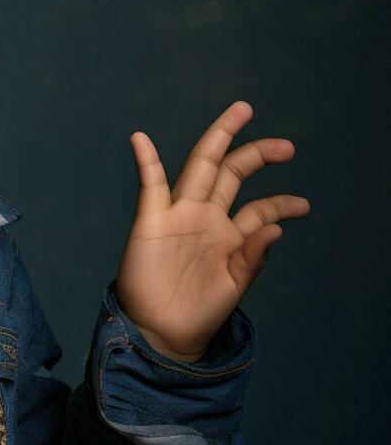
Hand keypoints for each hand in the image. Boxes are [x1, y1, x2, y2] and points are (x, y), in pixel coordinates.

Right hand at [114, 101, 309, 362]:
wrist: (164, 331)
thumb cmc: (199, 311)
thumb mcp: (235, 284)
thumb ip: (253, 255)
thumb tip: (276, 226)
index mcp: (228, 234)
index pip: (258, 208)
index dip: (282, 204)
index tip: (303, 207)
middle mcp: (205, 217)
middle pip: (231, 172)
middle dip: (258, 153)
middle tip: (288, 146)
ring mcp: (178, 215)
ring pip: (200, 167)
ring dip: (219, 139)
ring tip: (243, 112)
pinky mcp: (151, 220)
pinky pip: (149, 185)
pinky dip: (145, 160)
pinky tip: (141, 139)